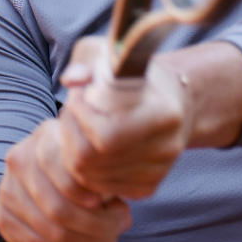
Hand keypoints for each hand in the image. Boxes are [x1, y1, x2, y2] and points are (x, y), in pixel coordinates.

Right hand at [0, 118, 132, 241]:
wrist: (37, 179)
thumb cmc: (79, 167)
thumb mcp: (91, 161)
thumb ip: (102, 177)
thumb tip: (120, 210)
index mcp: (45, 137)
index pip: (61, 167)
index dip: (87, 191)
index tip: (118, 206)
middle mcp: (20, 159)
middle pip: (58, 207)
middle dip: (98, 227)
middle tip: (121, 228)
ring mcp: (8, 190)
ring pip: (51, 231)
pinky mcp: (4, 217)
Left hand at [58, 36, 192, 199]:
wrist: (172, 100)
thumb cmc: (134, 72)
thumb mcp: (109, 53)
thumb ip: (86, 62)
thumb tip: (70, 81)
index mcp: (164, 112)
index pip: (106, 134)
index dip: (80, 114)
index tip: (77, 94)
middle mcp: (168, 147)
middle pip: (92, 159)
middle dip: (69, 133)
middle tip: (71, 112)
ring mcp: (159, 171)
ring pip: (91, 177)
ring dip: (72, 150)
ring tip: (78, 125)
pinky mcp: (148, 187)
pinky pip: (101, 188)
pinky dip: (86, 169)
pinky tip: (90, 144)